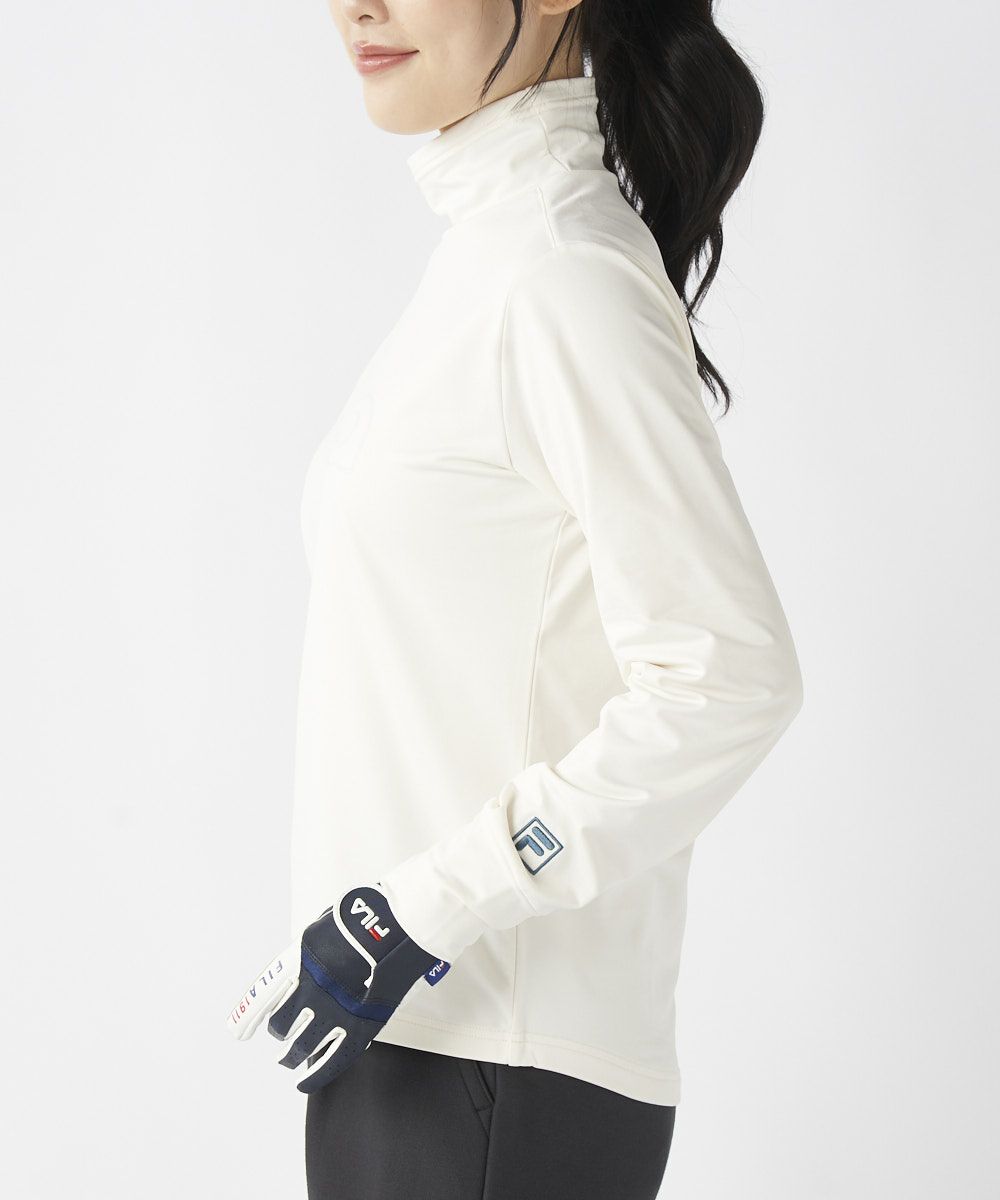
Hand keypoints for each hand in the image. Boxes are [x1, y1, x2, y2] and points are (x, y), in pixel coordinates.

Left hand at [226, 883, 448, 1092]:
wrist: (395, 926)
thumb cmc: (363, 920)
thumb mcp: (321, 929)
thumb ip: (306, 954)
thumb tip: (297, 970)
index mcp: (298, 963)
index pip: (263, 998)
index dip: (247, 1017)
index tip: (237, 1031)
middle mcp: (310, 991)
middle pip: (282, 1023)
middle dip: (280, 1031)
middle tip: (281, 1036)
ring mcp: (334, 1012)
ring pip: (302, 1046)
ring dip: (291, 1056)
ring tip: (288, 1061)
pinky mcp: (358, 1027)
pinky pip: (332, 1060)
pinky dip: (316, 1075)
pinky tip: (305, 1083)